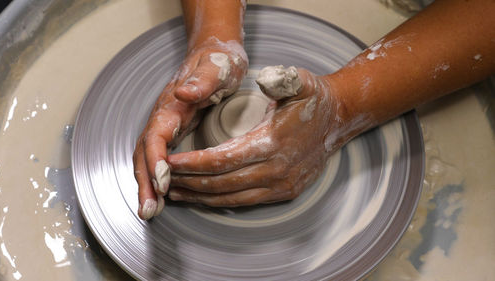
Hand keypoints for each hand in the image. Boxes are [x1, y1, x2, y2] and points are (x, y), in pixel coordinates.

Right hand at [134, 38, 247, 218]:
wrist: (215, 52)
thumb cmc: (218, 60)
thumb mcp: (216, 67)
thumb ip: (203, 79)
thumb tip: (183, 93)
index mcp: (171, 104)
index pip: (156, 135)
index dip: (155, 159)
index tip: (161, 182)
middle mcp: (163, 117)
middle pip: (145, 152)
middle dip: (144, 182)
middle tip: (148, 210)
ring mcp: (166, 125)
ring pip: (147, 158)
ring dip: (147, 185)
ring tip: (150, 211)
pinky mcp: (173, 131)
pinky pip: (157, 157)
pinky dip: (155, 178)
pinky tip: (160, 195)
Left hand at [166, 67, 368, 205]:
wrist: (339, 120)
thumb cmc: (314, 100)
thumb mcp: (301, 81)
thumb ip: (283, 78)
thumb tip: (264, 79)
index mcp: (272, 143)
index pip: (221, 159)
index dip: (192, 163)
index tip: (169, 161)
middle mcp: (275, 171)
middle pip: (221, 183)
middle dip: (189, 182)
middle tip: (163, 178)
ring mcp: (280, 186)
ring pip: (231, 198)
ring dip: (200, 197)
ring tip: (175, 192)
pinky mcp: (284, 193)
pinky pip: (245, 202)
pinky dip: (220, 201)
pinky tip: (203, 197)